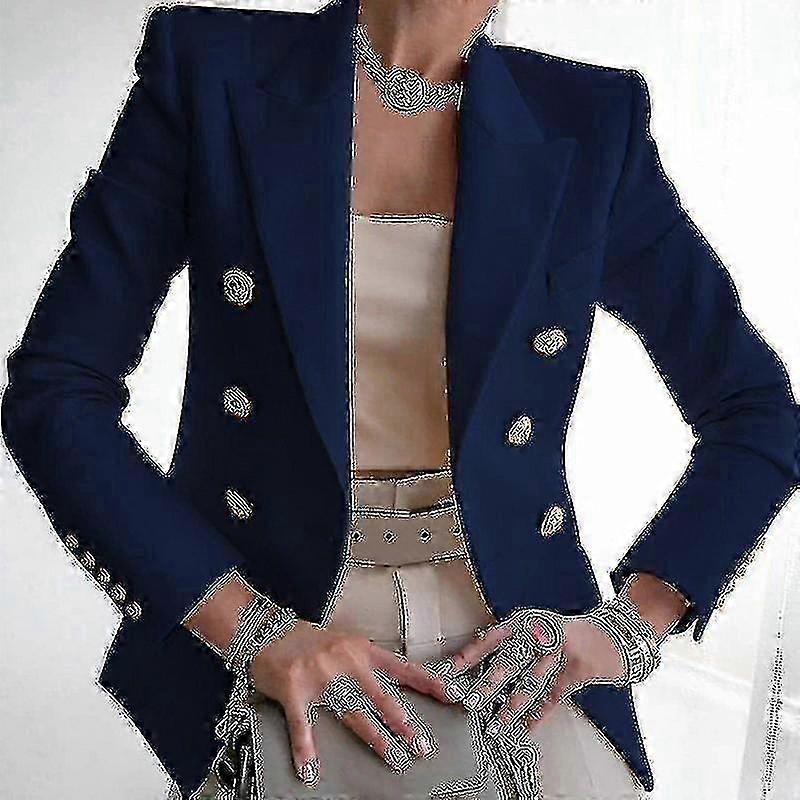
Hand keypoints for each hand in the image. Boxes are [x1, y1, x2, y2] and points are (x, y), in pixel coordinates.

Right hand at [248, 619, 453, 783]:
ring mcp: (319, 677)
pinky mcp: (293, 691)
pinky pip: (302, 726)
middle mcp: (345, 662)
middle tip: (421, 744)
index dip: (427, 682)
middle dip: (403, 722)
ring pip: (352, 712)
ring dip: (374, 737)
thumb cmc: (309, 641)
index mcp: (361, 650)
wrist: (267, 630)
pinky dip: (305, 750)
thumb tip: (394, 686)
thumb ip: (366, 663)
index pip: (401, 668)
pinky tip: (310, 770)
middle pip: (380, 696)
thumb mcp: (344, 644)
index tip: (451, 694)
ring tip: (392, 756)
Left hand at [446, 606, 652, 738]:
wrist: (608, 634)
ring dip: (510, 707)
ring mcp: (560, 652)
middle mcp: (540, 634)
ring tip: (494, 725)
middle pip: (509, 661)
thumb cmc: (563, 634)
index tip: (451, 671)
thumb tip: (476, 669)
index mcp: (525, 621)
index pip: (491, 638)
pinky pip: (551, 698)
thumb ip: (512, 644)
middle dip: (488, 684)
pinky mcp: (576, 671)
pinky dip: (536, 716)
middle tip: (469, 701)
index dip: (471, 654)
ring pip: (530, 683)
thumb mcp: (535, 628)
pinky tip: (524, 730)